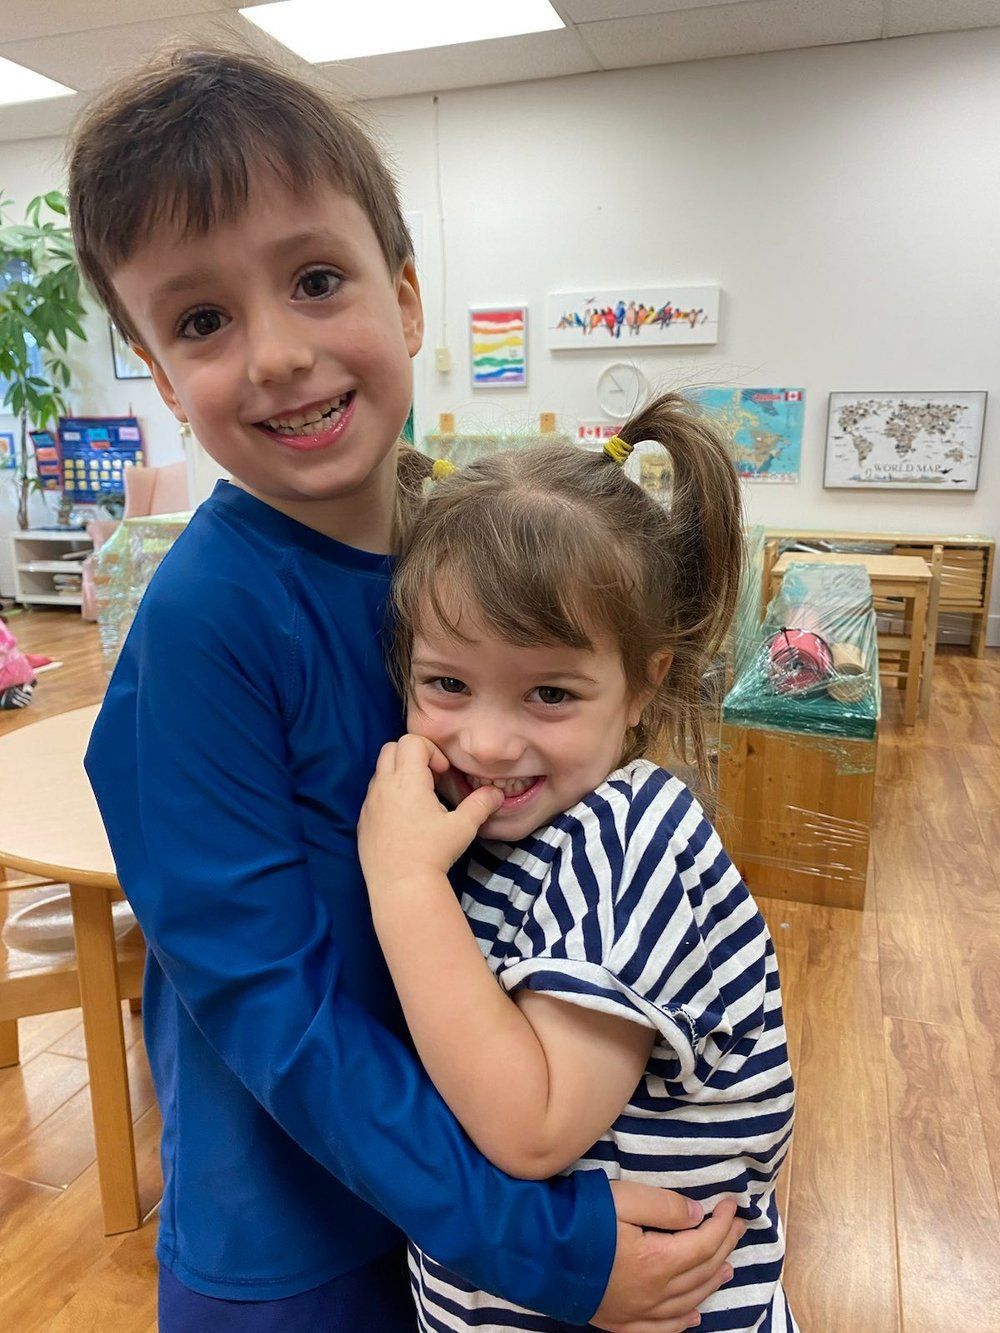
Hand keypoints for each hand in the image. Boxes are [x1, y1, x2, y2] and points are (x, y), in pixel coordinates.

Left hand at [358, 734, 502, 890]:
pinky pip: (373, 795)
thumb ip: (480, 805)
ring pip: (380, 771)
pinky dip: (388, 795)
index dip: (431, 751)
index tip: (443, 773)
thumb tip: (496, 794)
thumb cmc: (433, 853)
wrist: (401, 886)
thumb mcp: (463, 827)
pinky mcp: (362, 821)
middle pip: (391, 748)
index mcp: (407, 780)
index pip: (412, 741)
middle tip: (431, 779)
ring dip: (399, 774)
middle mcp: (383, 786)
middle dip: (412, 755)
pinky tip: (404, 819)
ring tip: (418, 799)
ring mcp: (370, 803)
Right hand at [591, 1184, 743, 1332]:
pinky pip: (662, 1328)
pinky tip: (694, 1315)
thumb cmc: (579, 1220)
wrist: (535, 1252)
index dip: (721, 1224)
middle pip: (701, 1272)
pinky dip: (683, 1320)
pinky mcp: (621, 1323)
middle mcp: (654, 1294)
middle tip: (737, 1227)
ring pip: (688, 1301)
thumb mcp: (623, 1198)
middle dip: (723, 1247)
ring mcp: (637, 1313)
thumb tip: (698, 1216)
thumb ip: (664, 1206)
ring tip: (727, 1267)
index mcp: (657, 1262)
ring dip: (711, 1282)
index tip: (730, 1205)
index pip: (703, 1243)